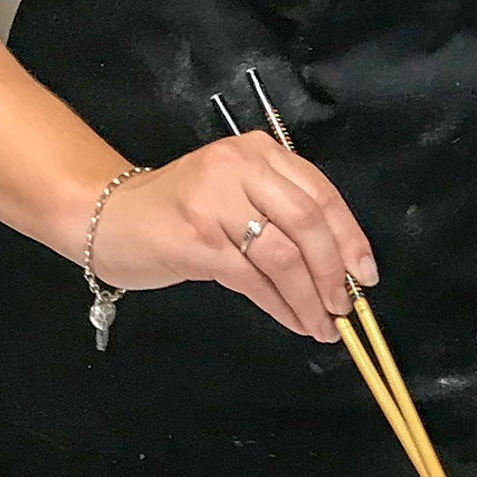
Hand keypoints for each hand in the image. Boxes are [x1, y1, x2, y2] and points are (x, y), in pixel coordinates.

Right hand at [89, 132, 377, 341]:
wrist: (110, 217)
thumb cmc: (182, 209)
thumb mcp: (237, 191)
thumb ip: (282, 210)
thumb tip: (339, 264)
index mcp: (261, 152)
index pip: (321, 194)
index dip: (350, 237)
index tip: (366, 274)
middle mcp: (240, 168)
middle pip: (307, 223)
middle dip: (333, 271)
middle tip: (346, 307)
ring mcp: (215, 203)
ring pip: (282, 256)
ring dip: (309, 297)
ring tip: (323, 324)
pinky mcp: (195, 241)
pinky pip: (252, 280)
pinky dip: (280, 305)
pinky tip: (293, 321)